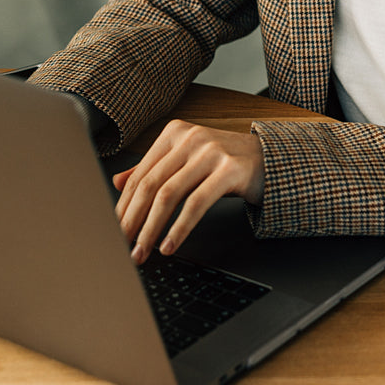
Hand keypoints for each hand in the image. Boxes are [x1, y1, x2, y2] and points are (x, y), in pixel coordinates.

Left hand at [112, 119, 264, 263]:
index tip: (113, 230)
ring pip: (168, 195)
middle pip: (150, 184)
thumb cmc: (225, 164)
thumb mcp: (187, 162)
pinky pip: (196, 204)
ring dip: (151, 228)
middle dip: (132, 220)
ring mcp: (211, 152)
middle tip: (122, 245)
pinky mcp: (229, 170)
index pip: (140, 174)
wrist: (270, 160)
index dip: (124, 206)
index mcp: (174, 133)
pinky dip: (179, 228)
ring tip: (142, 251)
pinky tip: (169, 245)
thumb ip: (155, 170)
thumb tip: (117, 183)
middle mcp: (190, 138)